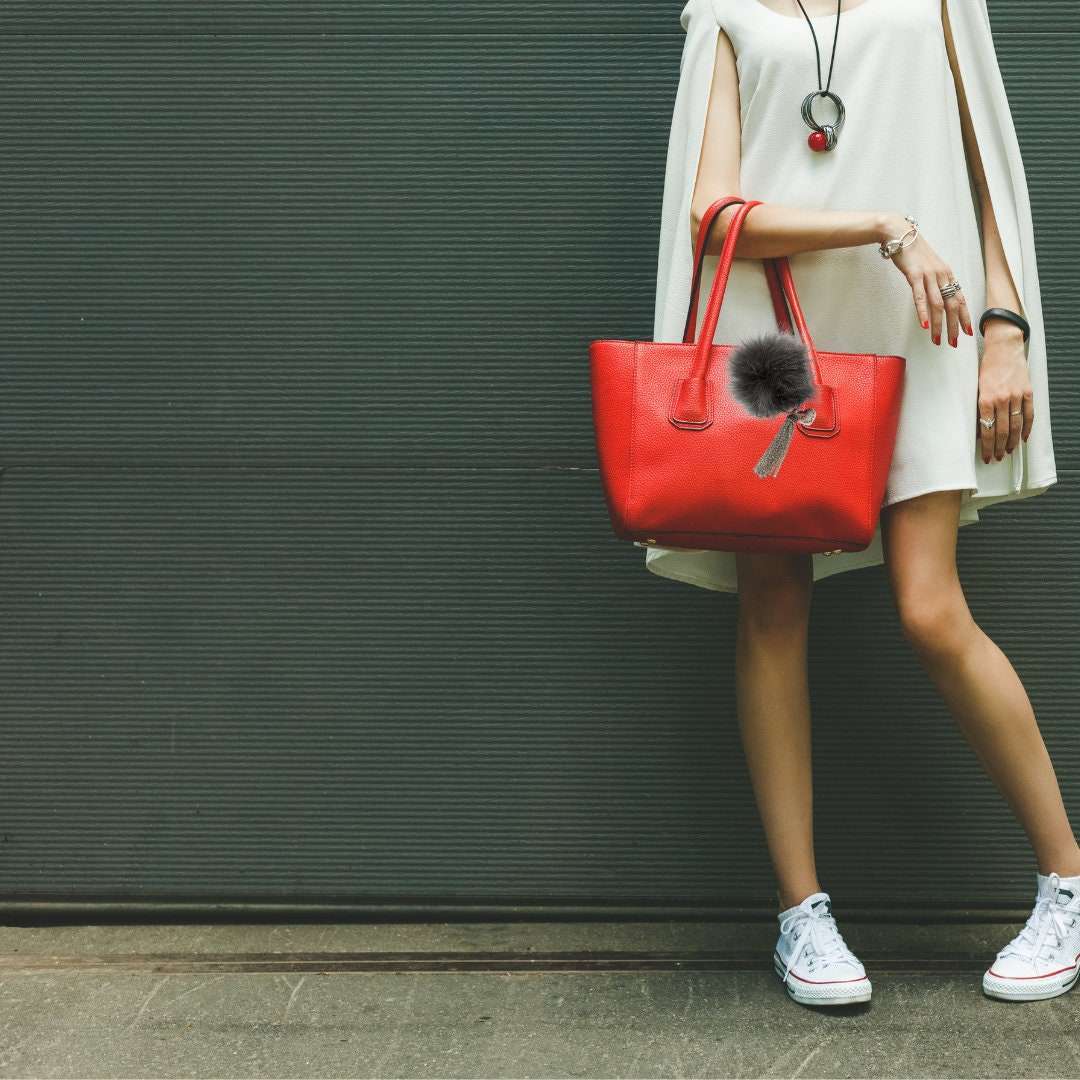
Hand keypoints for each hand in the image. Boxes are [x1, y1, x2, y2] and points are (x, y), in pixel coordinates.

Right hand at [880, 213, 973, 346]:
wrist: (900, 235)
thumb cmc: (913, 252)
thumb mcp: (929, 267)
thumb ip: (935, 282)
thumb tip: (937, 298)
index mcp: (947, 274)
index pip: (960, 299)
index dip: (965, 316)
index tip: (967, 332)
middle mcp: (942, 275)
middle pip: (952, 305)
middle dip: (954, 326)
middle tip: (953, 342)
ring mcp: (929, 275)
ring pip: (938, 304)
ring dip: (939, 324)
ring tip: (937, 340)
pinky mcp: (915, 275)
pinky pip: (920, 297)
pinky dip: (923, 312)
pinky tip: (924, 325)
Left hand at [976, 322, 1032, 462]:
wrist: (1004, 348)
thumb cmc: (986, 367)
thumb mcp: (976, 388)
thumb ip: (979, 408)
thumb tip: (979, 429)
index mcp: (985, 399)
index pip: (986, 430)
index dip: (986, 446)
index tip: (986, 457)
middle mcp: (1002, 399)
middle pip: (1002, 431)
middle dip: (998, 448)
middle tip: (996, 458)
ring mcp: (1017, 396)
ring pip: (1016, 426)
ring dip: (1012, 442)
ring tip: (1008, 452)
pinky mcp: (1028, 392)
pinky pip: (1029, 414)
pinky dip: (1027, 428)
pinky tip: (1024, 438)